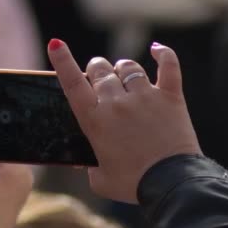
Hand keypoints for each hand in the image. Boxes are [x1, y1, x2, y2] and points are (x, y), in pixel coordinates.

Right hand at [47, 39, 201, 203]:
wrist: (171, 184)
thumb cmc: (133, 184)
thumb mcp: (100, 179)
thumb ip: (88, 166)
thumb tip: (85, 162)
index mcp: (95, 120)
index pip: (72, 83)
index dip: (62, 61)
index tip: (55, 43)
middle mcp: (116, 102)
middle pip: (99, 70)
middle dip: (94, 69)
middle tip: (96, 76)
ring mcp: (145, 96)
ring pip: (128, 67)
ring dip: (121, 68)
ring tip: (121, 73)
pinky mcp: (170, 97)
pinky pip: (168, 66)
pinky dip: (163, 55)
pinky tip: (156, 49)